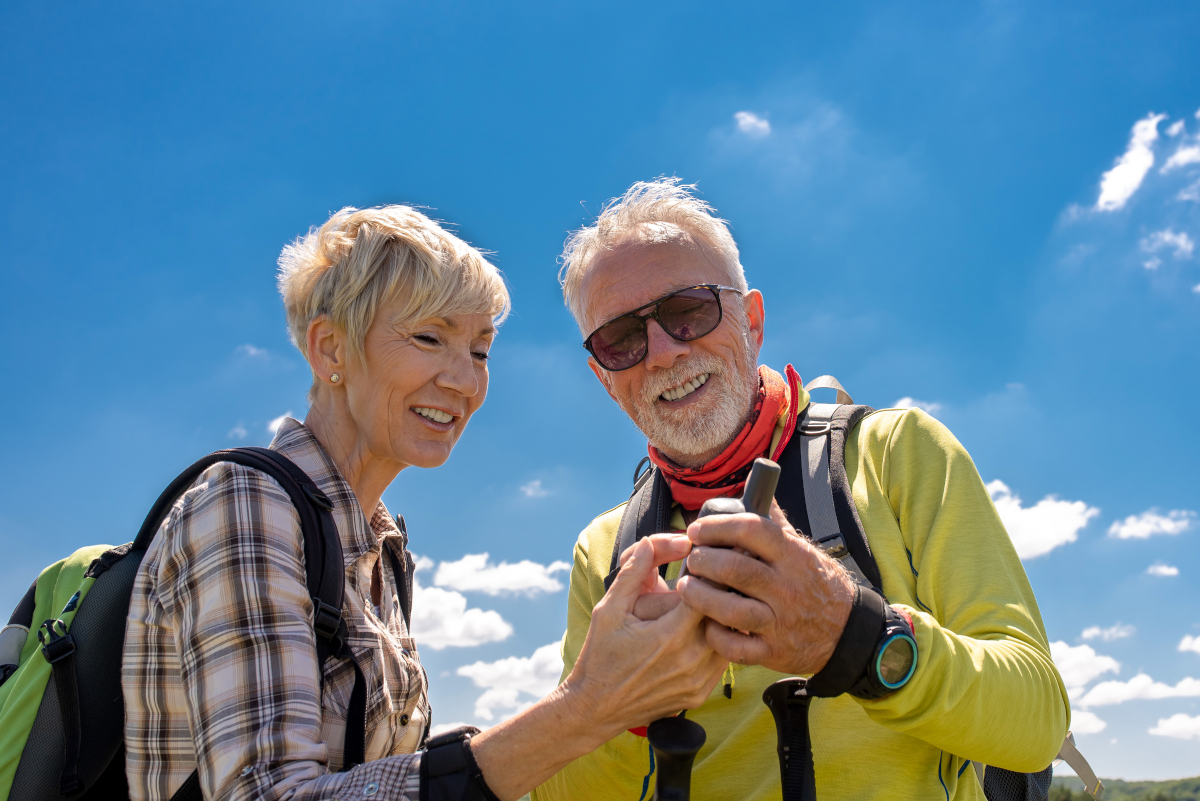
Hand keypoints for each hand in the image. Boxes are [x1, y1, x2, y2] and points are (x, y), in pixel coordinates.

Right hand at [561, 535, 725, 739]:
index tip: (706, 563)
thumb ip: (632, 573)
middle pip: (725, 615)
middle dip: (721, 594)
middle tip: (719, 577)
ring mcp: (698, 681)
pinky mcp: (700, 694)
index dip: (710, 575)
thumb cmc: (600, 656)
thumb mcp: (608, 609)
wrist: (596, 708)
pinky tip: (702, 632)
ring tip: (713, 602)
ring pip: (729, 639)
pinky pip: (721, 662)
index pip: (710, 594)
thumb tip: (649, 542)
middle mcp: (691, 661)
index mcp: (670, 636)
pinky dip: (717, 644)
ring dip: (722, 619)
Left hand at [676, 499, 854, 675]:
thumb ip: (777, 523)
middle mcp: (787, 588)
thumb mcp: (805, 550)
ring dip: (699, 596)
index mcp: (793, 556)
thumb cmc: (820, 586)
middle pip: (733, 568)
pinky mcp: (773, 652)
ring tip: (687, 587)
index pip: (751, 529)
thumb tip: (757, 491)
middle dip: (703, 560)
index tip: (696, 530)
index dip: (717, 526)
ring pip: (729, 609)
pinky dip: (715, 635)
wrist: (850, 633)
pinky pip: (734, 646)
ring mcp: (780, 622)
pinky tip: (707, 623)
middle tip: (692, 558)